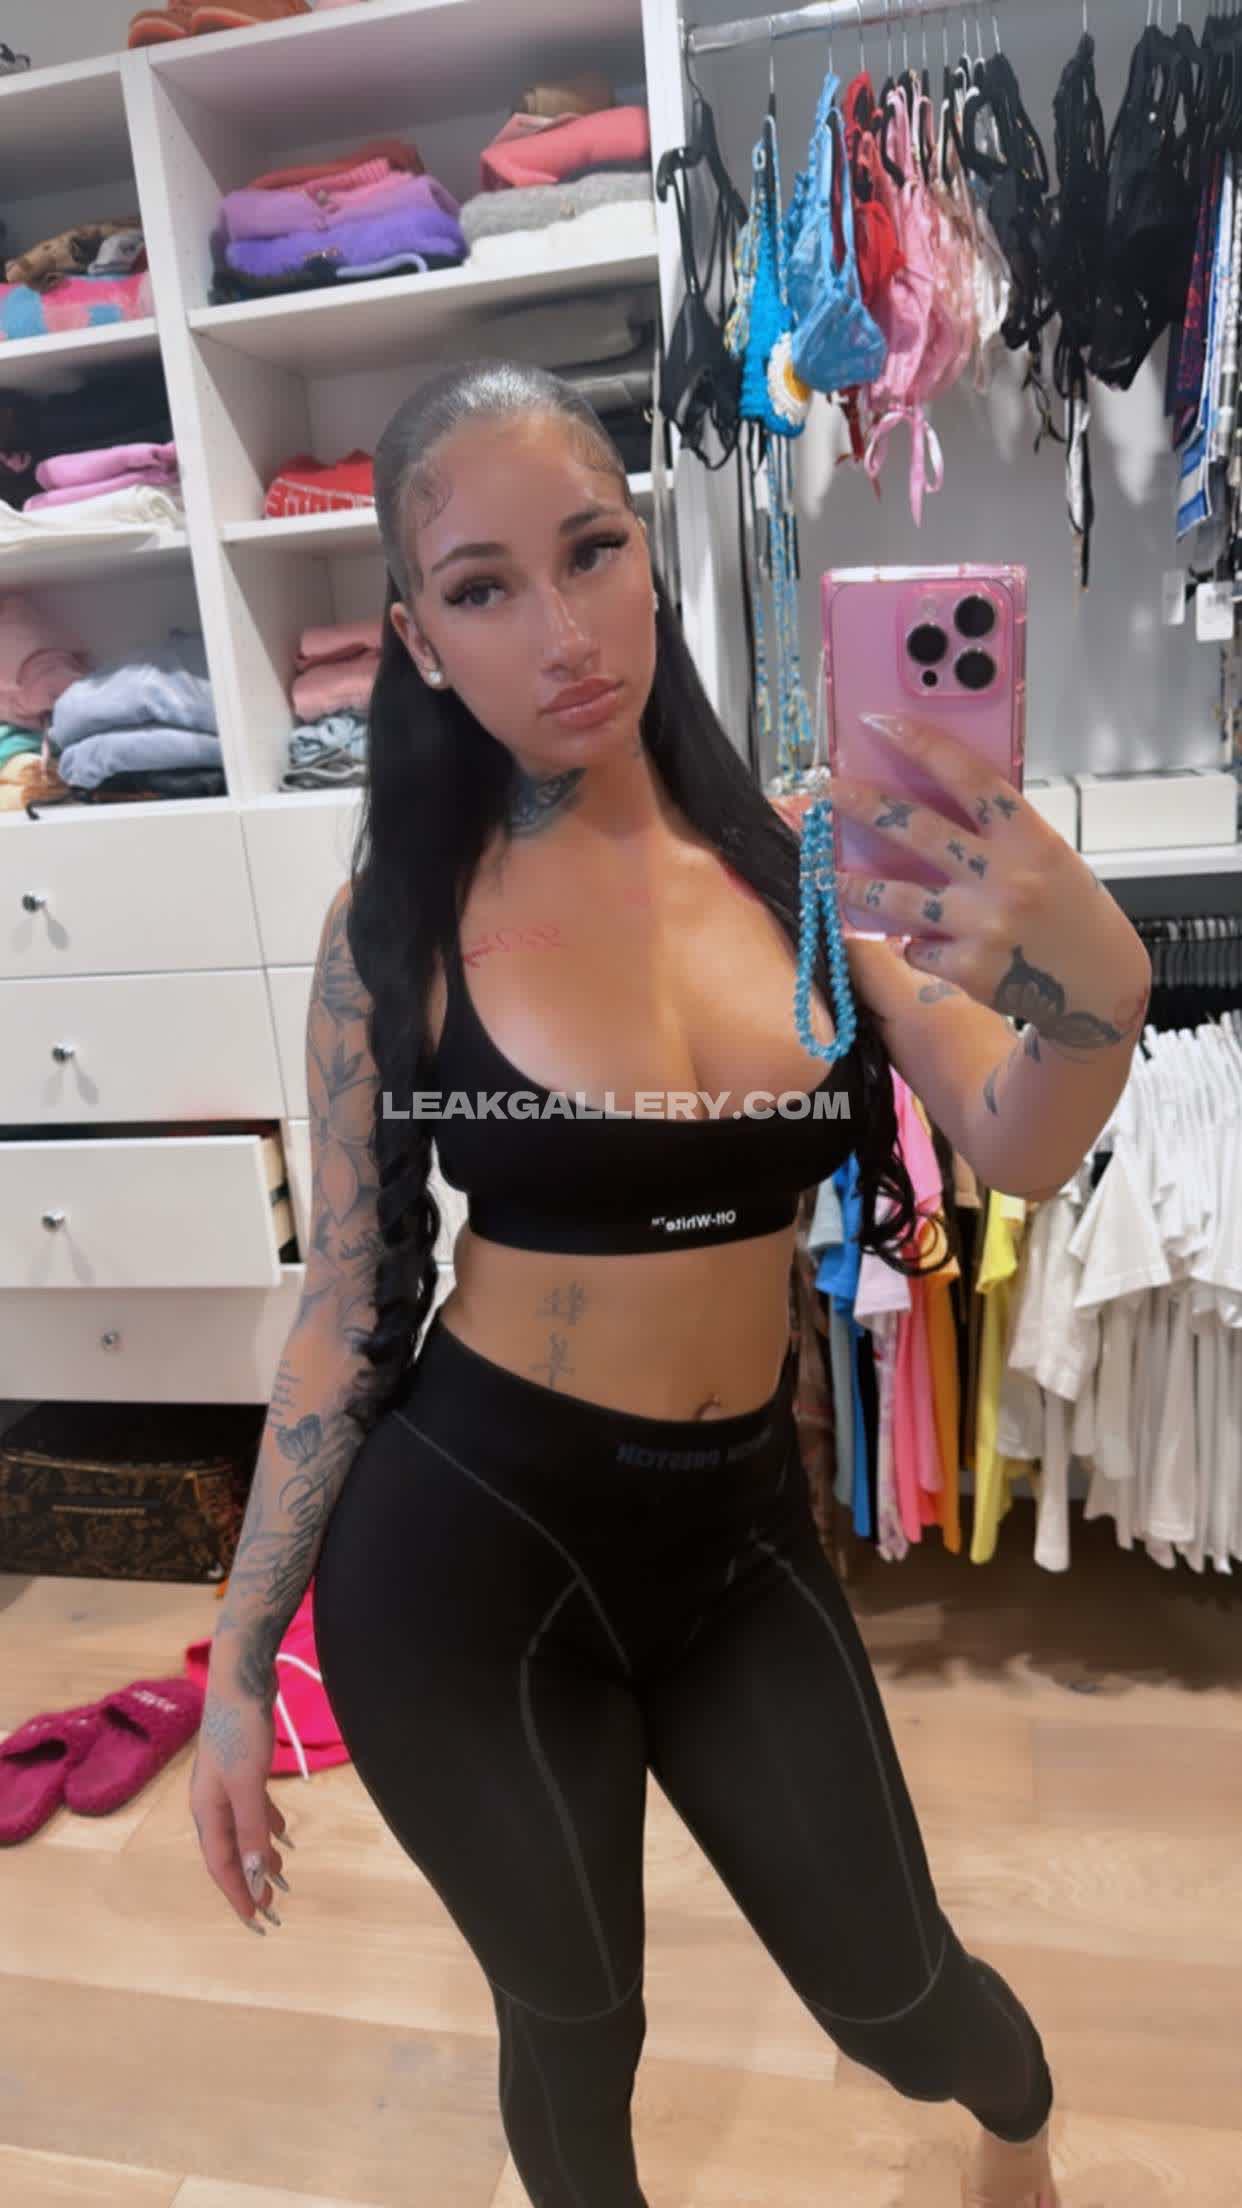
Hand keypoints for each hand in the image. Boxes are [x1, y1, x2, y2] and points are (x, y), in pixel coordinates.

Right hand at [189, 1666, 290, 1934]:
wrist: (241, 1681)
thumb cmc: (240, 1731)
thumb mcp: (248, 1783)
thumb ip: (251, 1827)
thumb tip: (256, 1871)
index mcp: (207, 1810)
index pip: (221, 1865)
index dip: (238, 1894)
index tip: (256, 1921)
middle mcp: (212, 1802)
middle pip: (231, 1852)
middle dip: (250, 1880)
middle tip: (273, 1907)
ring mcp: (227, 1784)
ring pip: (244, 1831)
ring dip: (262, 1854)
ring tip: (283, 1875)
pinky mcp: (244, 1768)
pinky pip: (254, 1809)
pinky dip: (268, 1824)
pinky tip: (284, 1833)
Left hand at [827, 718, 1151, 1055]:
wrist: (1099, 984)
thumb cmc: (1070, 910)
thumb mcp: (1047, 857)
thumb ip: (997, 834)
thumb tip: (927, 803)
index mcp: (1030, 838)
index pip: (969, 777)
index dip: (921, 745)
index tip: (879, 724)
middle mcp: (1005, 877)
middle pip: (919, 830)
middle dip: (865, 807)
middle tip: (828, 792)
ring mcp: (983, 924)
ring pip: (897, 898)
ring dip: (855, 886)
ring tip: (829, 876)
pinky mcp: (968, 968)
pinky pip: (915, 947)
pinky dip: (908, 941)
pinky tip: (911, 938)